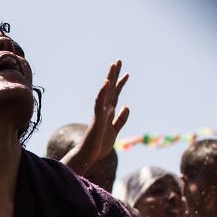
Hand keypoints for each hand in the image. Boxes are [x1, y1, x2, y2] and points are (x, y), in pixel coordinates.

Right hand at [61, 60, 129, 175]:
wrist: (89, 156)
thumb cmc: (99, 145)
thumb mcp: (115, 130)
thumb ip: (120, 119)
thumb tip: (126, 107)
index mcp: (108, 113)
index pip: (115, 95)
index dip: (120, 84)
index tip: (126, 74)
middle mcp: (104, 110)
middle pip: (110, 89)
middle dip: (114, 75)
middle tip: (118, 60)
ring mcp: (100, 113)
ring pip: (105, 93)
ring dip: (109, 79)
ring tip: (113, 66)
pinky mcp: (97, 119)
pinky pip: (99, 103)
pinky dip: (102, 93)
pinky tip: (106, 83)